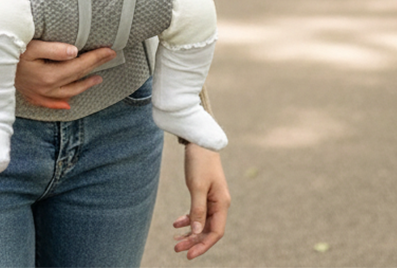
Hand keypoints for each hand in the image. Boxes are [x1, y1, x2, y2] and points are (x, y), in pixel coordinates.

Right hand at [14, 39, 116, 110]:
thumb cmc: (9, 51)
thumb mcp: (31, 46)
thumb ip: (54, 49)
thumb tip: (75, 52)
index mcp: (49, 76)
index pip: (79, 65)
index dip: (97, 57)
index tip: (110, 50)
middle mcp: (46, 89)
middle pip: (76, 78)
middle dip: (95, 67)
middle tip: (109, 57)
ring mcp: (38, 95)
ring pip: (67, 94)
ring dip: (83, 86)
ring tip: (96, 78)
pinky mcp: (30, 97)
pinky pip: (50, 104)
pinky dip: (61, 104)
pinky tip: (67, 105)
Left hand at [173, 144, 229, 258]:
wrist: (199, 140)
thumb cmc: (200, 162)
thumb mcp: (197, 187)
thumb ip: (197, 210)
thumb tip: (196, 232)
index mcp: (221, 204)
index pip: (215, 232)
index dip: (203, 245)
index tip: (188, 254)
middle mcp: (219, 204)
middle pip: (207, 230)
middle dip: (193, 241)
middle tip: (176, 248)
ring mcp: (212, 199)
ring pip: (201, 222)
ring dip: (189, 232)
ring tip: (174, 239)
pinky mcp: (204, 193)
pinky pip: (197, 212)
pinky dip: (187, 219)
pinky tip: (176, 223)